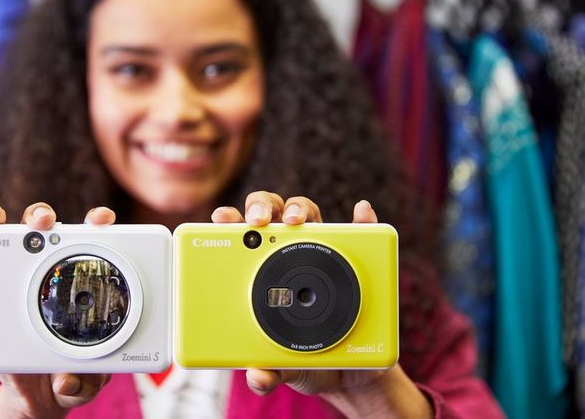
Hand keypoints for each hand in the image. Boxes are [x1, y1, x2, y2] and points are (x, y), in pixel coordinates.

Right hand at [0, 203, 115, 418]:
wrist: (40, 397)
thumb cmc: (69, 375)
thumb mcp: (85, 383)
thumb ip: (82, 386)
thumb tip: (64, 382)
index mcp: (79, 285)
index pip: (89, 244)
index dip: (95, 223)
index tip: (101, 219)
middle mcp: (46, 276)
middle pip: (43, 232)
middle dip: (42, 216)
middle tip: (44, 222)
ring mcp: (13, 288)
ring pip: (2, 245)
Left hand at [212, 193, 431, 418]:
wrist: (349, 370)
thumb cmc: (305, 357)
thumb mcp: (283, 369)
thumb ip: (268, 373)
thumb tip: (257, 378)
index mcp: (258, 272)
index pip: (239, 237)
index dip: (228, 220)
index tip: (221, 220)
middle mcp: (286, 254)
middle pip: (270, 214)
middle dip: (260, 208)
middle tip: (258, 222)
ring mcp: (320, 254)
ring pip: (308, 215)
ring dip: (300, 208)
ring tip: (297, 219)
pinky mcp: (354, 260)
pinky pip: (361, 231)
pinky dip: (363, 218)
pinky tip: (362, 212)